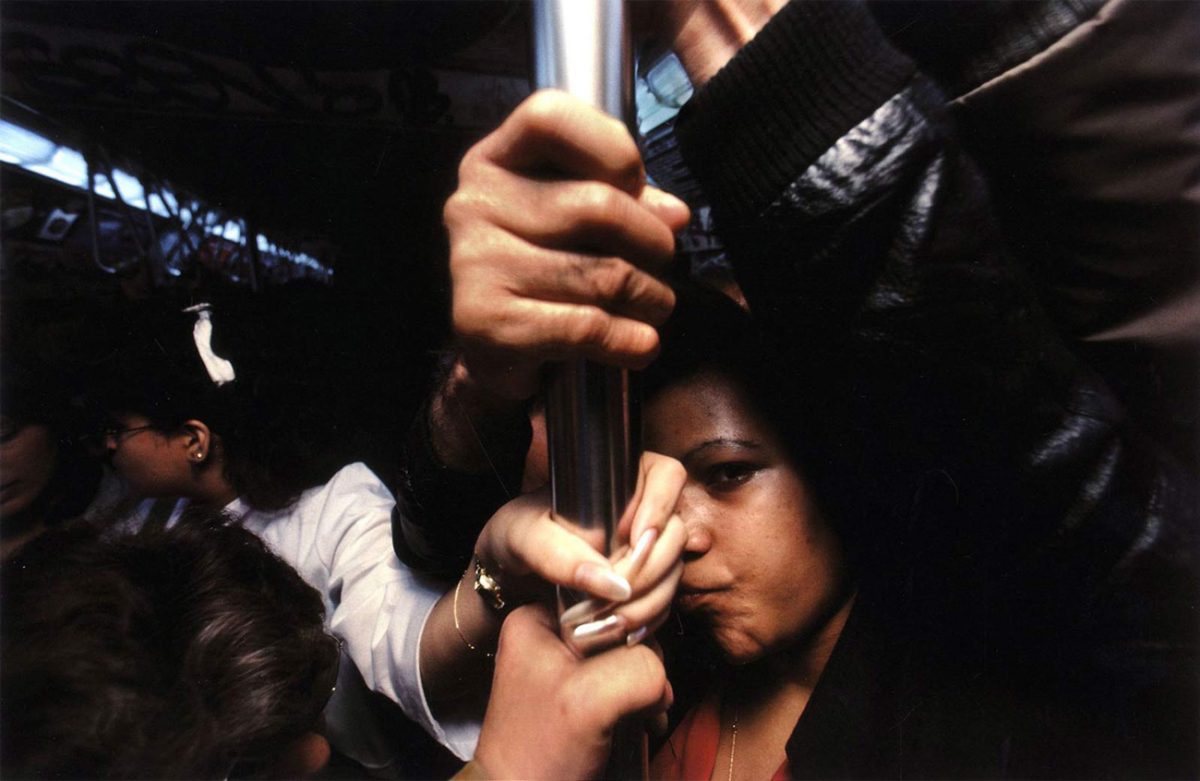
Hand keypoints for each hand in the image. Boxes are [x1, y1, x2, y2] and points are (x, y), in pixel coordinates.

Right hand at [444, 89, 690, 400]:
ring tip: (656, 306)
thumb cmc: (545, 272)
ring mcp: (474, 263)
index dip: (612, 148)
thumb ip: (626, 200)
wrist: (495, 354)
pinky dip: (631, 340)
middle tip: (663, 262)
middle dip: (653, 242)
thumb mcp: (581, 223)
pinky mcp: (486, 322)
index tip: (634, 187)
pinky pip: (587, 326)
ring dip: (651, 298)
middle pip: (598, 205)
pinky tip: (642, 345)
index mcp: (494, 160)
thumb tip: (674, 215)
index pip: (549, 116)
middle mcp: (473, 204)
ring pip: (604, 275)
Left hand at [473, 603, 671, 779]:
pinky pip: (627, 681)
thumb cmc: (539, 755)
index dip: (631, 624)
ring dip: (646, 688)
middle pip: (623, 626)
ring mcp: (567, 666)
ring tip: (640, 717)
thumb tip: (661, 671)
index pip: (605, 594)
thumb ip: (638, 668)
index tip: (636, 660)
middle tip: (639, 699)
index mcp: (537, 619)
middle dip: (642, 664)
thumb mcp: (590, 699)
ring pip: (631, 656)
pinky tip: (641, 723)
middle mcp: (550, 636)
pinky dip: (642, 703)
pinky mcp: (583, 693)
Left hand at [475, 451, 686, 641]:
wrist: (507, 576)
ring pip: (674, 570)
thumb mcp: (523, 537)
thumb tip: (612, 584)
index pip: (666, 476)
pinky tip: (621, 631)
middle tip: (615, 594)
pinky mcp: (645, 583)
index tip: (635, 540)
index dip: (660, 507)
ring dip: (649, 600)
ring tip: (610, 621)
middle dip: (649, 569)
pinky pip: (665, 600)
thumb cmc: (513, 538)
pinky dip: (647, 619)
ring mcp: (646, 548)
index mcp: (616, 478)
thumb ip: (560, 555)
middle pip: (675, 532)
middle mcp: (640, 509)